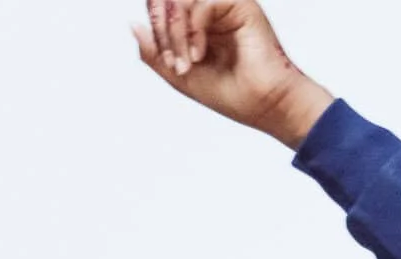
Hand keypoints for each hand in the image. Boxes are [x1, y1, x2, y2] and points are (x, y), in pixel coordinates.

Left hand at [131, 0, 332, 148]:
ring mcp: (225, 7)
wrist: (267, 106)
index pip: (162, 7)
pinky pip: (200, 3)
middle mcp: (212, 12)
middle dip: (162, 30)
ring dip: (175, 34)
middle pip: (166, 0)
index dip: (155, 28)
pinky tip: (201, 54)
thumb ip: (154, 52)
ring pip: (179, 1)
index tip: (169, 62)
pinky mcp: (241, 5)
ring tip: (188, 62)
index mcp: (199, 26)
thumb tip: (133, 24)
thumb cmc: (235, 96)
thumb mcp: (181, 76)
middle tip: (173, 60)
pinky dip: (194, 30)